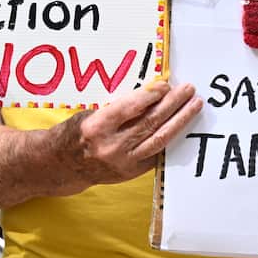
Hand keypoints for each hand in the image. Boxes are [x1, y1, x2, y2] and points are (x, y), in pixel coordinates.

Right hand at [47, 80, 201, 190]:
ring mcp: (123, 162)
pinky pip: (157, 153)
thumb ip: (118, 108)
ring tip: (194, 105)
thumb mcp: (89, 114)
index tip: (166, 85)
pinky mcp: (131, 172)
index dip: (150, 95)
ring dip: (179, 120)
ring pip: (159, 139)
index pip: (130, 108)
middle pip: (149, 122)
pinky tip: (183, 125)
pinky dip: (170, 137)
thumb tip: (151, 94)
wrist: (63, 166)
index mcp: (96, 127)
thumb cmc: (76, 133)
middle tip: (188, 89)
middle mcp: (111, 146)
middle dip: (173, 104)